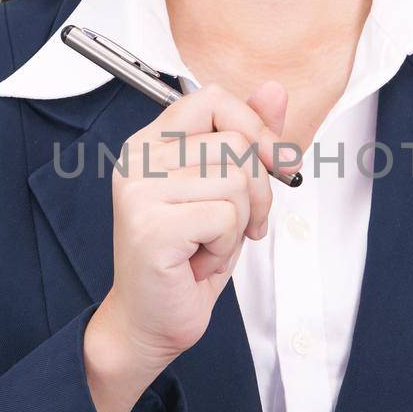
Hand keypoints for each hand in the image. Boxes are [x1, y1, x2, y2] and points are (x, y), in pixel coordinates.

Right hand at [96, 78, 299, 372]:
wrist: (150, 321)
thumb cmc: (187, 258)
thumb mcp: (226, 191)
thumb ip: (247, 139)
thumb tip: (275, 90)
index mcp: (150, 142)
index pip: (213, 97)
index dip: (255, 128)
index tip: (274, 164)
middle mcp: (137, 158)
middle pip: (236, 143)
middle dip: (258, 191)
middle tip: (239, 227)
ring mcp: (139, 190)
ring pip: (237, 180)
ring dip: (239, 223)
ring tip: (210, 244)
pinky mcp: (151, 225)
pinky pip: (225, 217)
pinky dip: (226, 246)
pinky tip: (199, 260)